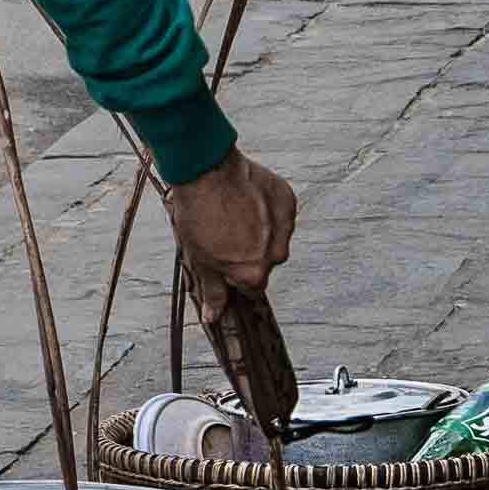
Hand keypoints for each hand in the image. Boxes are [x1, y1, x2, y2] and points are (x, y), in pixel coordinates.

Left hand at [164, 147, 296, 322]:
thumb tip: (214, 317)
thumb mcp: (200, 259)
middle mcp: (275, 255)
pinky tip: (247, 199)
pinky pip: (280, 214)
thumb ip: (214, 290)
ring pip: (275, 238)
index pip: (251, 286)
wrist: (206, 172)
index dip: (235, 273)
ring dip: (261, 231)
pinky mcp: (288, 201)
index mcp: (254, 273)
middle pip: (265, 262)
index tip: (223, 257)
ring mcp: (285, 227)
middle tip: (226, 232)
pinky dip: (268, 210)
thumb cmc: (200, 216)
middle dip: (249, 252)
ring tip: (235, 213)